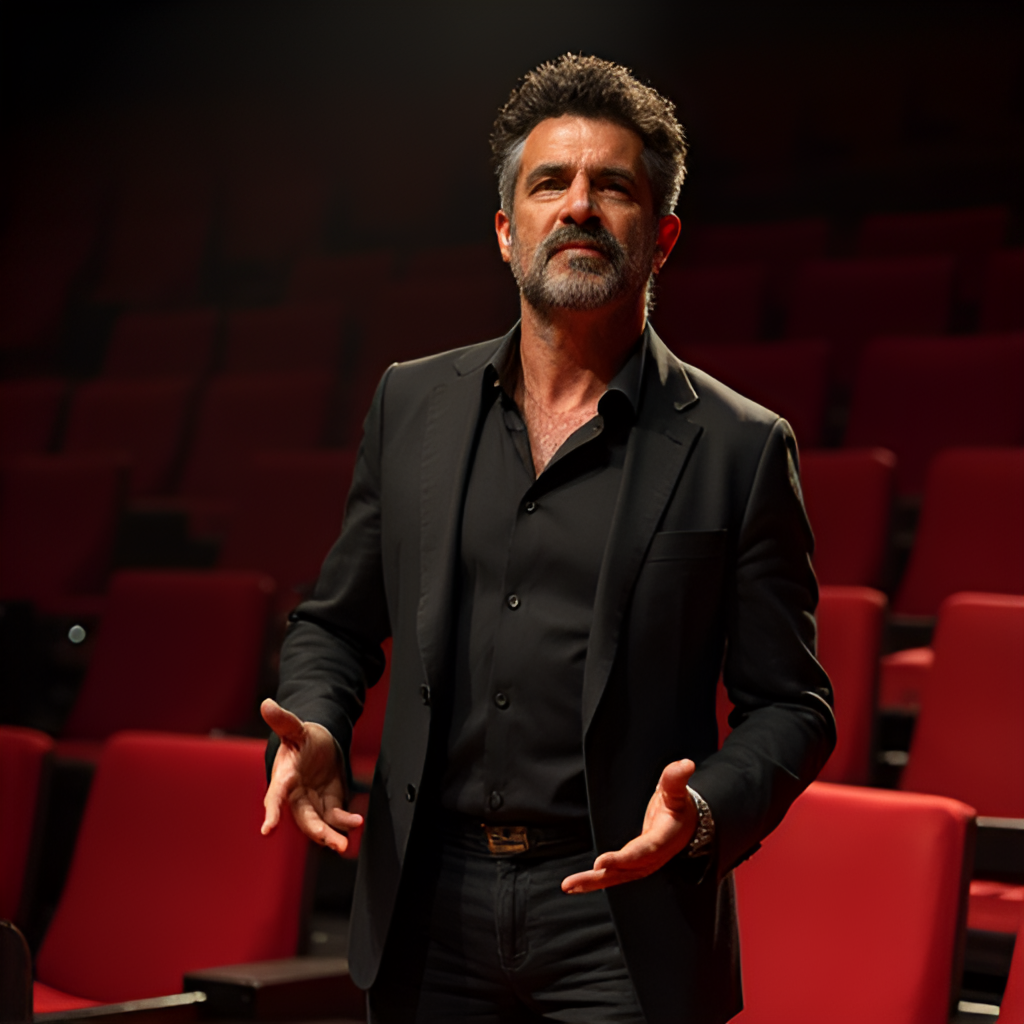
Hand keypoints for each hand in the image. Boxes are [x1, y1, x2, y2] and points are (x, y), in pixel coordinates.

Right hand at [260, 698, 363, 854]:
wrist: (316, 745)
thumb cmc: (301, 738)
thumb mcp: (294, 727)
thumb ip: (282, 719)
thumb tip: (267, 704)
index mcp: (284, 777)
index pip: (275, 796)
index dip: (272, 811)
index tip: (267, 829)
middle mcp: (296, 795)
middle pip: (303, 818)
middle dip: (315, 831)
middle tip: (329, 841)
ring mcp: (312, 802)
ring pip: (319, 824)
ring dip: (331, 835)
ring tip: (343, 844)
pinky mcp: (328, 804)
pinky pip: (335, 817)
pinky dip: (345, 821)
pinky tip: (356, 821)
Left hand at [562, 758, 696, 893]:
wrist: (686, 823)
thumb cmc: (679, 805)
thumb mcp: (676, 789)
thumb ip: (676, 778)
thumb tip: (686, 764)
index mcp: (664, 839)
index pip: (643, 851)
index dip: (623, 858)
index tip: (601, 863)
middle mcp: (653, 857)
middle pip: (625, 870)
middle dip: (600, 876)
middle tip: (573, 883)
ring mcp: (643, 864)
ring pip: (618, 876)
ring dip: (593, 882)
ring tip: (569, 886)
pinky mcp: (635, 865)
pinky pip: (616, 875)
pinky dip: (597, 881)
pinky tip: (576, 886)